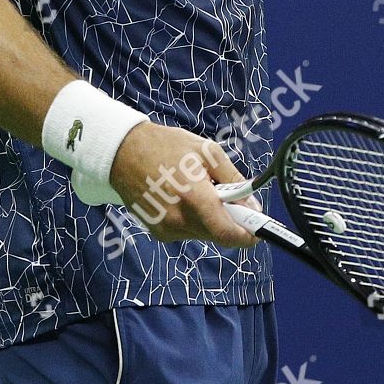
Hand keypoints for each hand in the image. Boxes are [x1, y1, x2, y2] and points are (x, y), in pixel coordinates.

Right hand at [108, 122, 257, 248]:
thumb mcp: (208, 152)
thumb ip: (234, 179)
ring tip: (201, 191)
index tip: (259, 231)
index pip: (226, 232)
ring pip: (204, 233)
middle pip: (218, 234)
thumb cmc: (168, 147)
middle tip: (229, 196)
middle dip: (230, 219)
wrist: (124, 153)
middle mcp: (178, 219)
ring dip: (212, 219)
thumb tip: (251, 204)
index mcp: (193, 197)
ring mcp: (166, 229)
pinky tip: (186, 198)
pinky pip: (188, 232)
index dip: (248, 236)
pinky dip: (195, 220)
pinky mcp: (158, 232)